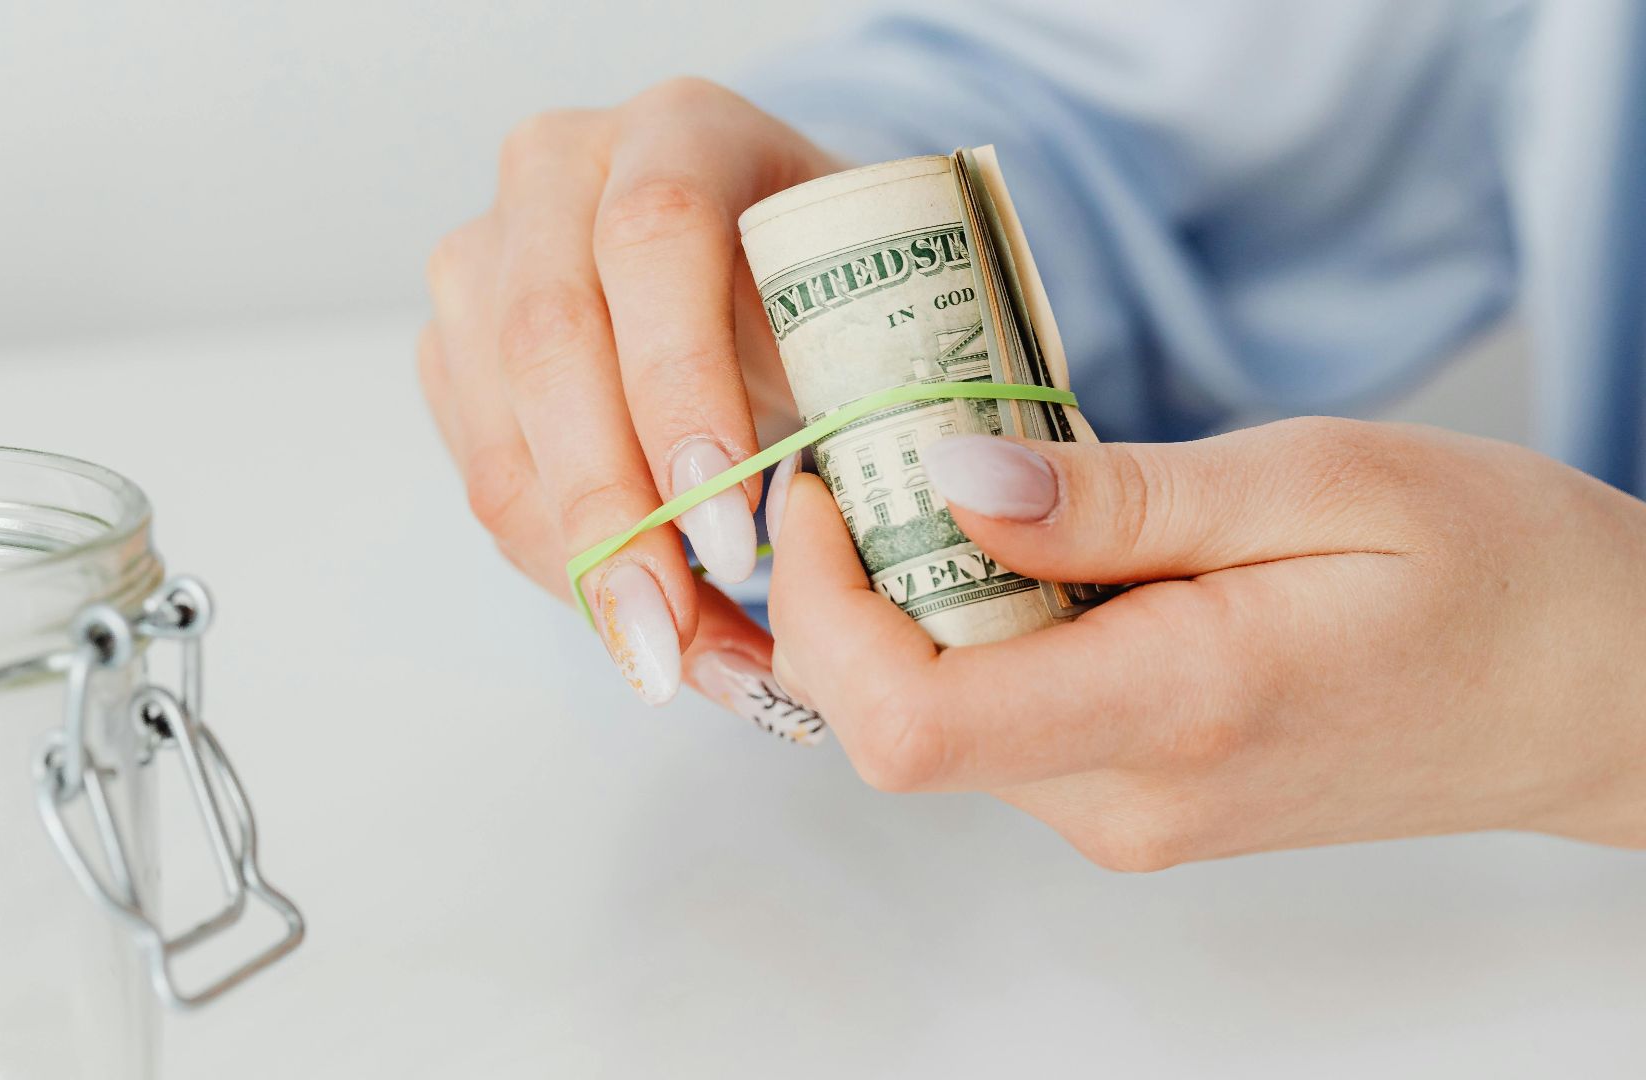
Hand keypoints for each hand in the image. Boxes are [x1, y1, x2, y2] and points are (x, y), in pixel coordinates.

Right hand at [418, 78, 840, 729]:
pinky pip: (487, 480)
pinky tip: (644, 629)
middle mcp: (560, 173)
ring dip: (588, 568)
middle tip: (675, 636)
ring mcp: (487, 257)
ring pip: (503, 431)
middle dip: (615, 513)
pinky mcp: (450, 346)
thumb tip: (844, 571)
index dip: (681, 384)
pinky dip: (565, 572)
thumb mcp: (868, 309)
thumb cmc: (825, 291)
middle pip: (551, 342)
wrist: (756, 264)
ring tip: (677, 662)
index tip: (729, 526)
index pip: (657, 235)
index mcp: (682, 129)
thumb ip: (872, 392)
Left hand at [767, 417, 1645, 867]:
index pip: (905, 721)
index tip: (827, 483)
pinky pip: (998, 722)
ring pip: (933, 722)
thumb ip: (1118, 499)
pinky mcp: (1133, 801)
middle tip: (884, 453)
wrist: (1593, 694)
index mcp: (1173, 715)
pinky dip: (972, 632)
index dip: (821, 604)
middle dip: (848, 586)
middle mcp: (1126, 801)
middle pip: (890, 721)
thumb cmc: (1494, 572)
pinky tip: (1030, 548)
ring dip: (907, 605)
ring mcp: (1126, 816)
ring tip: (965, 484)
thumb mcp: (1316, 482)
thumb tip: (946, 483)